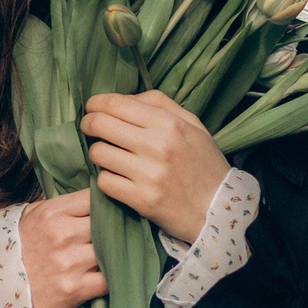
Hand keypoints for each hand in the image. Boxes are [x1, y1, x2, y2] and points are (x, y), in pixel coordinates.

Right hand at [21, 188, 105, 307]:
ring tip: (117, 254)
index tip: (111, 210)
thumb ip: (59, 206)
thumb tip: (90, 197)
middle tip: (121, 233)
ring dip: (117, 254)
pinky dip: (114, 277)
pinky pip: (109, 279)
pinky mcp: (75, 289)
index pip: (94, 198)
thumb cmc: (18, 251)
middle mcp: (61, 235)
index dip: (106, 204)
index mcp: (51, 213)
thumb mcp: (29, 218)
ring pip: (112, 251)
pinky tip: (112, 274)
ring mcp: (69, 263)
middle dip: (115, 229)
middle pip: (107, 224)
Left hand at [82, 90, 231, 241]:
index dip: (95, 104)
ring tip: (109, 156)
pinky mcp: (141, 199)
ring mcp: (148, 174)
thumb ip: (159, 104)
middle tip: (90, 129)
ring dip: (98, 153)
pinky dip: (106, 178)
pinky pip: (104, 181)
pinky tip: (117, 178)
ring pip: (98, 153)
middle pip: (100, 125)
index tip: (92, 108)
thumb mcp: (192, 124)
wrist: (219, 209)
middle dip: (89, 125)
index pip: (116, 104)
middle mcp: (157, 145)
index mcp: (169, 123)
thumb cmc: (203, 163)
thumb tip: (124, 98)